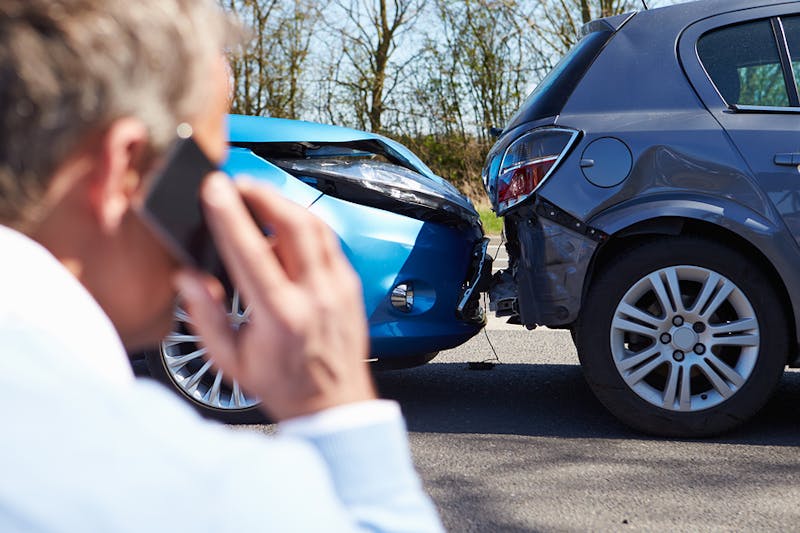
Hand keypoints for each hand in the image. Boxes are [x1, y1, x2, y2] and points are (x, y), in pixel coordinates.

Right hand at [174, 173, 375, 420]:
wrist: (334, 405)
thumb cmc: (283, 385)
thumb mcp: (231, 361)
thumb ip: (205, 316)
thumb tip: (187, 277)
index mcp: (281, 316)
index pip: (252, 251)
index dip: (230, 215)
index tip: (214, 188)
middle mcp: (315, 296)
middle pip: (294, 224)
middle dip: (262, 193)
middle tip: (237, 184)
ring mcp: (339, 287)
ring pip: (316, 226)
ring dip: (284, 203)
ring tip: (257, 197)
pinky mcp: (351, 284)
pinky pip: (328, 241)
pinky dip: (304, 225)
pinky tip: (285, 226)